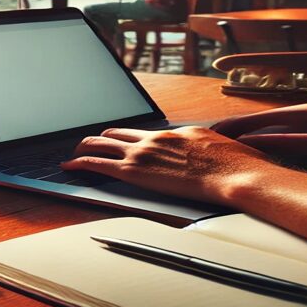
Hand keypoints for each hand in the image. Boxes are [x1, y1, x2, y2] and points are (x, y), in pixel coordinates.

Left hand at [61, 126, 275, 203]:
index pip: (144, 132)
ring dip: (84, 147)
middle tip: (90, 144)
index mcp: (175, 132)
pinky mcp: (134, 171)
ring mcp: (142, 152)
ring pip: (101, 142)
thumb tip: (220, 151)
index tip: (122, 140)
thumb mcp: (223, 149)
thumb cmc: (238, 166)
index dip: (129, 137)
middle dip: (100, 138)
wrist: (235, 175)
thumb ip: (210, 149)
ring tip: (73, 153)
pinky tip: (68, 166)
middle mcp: (154, 137)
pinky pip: (97, 163)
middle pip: (117, 132)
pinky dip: (79, 163)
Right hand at [211, 102, 306, 157]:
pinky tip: (259, 140)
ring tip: (227, 139)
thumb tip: (259, 143)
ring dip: (247, 130)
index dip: (234, 127)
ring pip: (271, 123)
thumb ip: (296, 143)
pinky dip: (264, 133)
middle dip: (234, 126)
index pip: (260, 119)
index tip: (212, 135)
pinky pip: (283, 127)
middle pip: (261, 118)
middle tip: (209, 135)